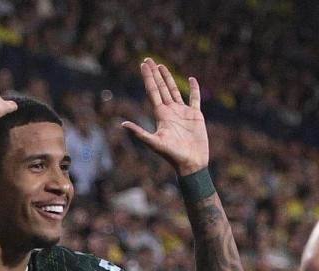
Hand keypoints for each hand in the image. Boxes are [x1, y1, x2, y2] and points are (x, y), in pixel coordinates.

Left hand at [122, 59, 207, 175]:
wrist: (191, 163)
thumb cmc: (172, 155)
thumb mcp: (155, 143)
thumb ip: (140, 133)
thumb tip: (122, 124)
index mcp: (160, 115)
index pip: (152, 91)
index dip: (148, 78)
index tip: (143, 64)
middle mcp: (170, 111)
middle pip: (161, 88)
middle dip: (154, 74)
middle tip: (148, 60)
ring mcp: (183, 112)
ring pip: (174, 91)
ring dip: (168, 78)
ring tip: (162, 66)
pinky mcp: (195, 116)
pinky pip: (195, 99)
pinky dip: (194, 89)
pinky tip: (191, 79)